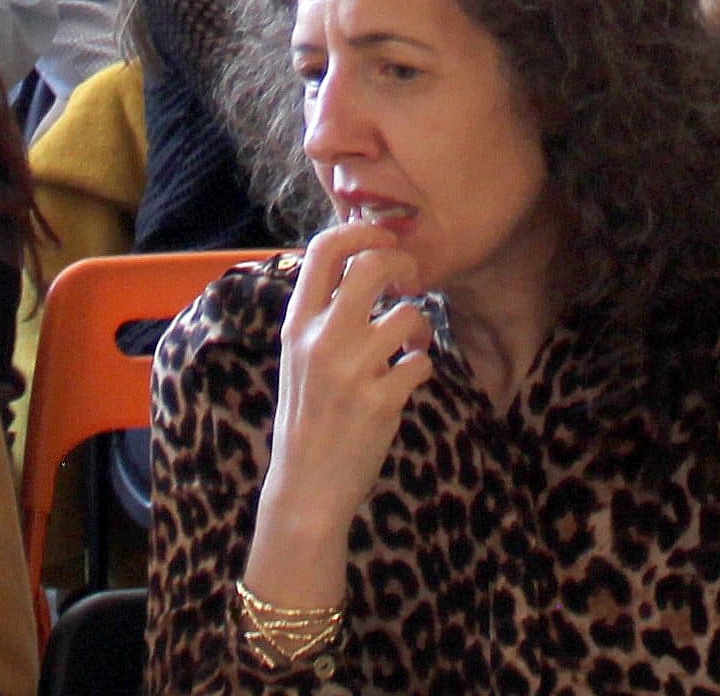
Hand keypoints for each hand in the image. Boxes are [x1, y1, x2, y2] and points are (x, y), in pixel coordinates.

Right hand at [253, 222, 434, 548]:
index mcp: (298, 324)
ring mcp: (352, 371)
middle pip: (373, 266)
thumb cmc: (307, 416)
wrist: (305, 488)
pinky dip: (423, 365)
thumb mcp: (297, 357)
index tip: (382, 240)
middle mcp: (321, 340)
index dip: (361, 231)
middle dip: (402, 265)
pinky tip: (410, 376)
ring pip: (408, 314)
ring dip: (420, 324)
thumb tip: (356, 262)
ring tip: (413, 343)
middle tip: (410, 282)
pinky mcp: (380, 401)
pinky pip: (421, 362)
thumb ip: (321, 313)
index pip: (324, 249)